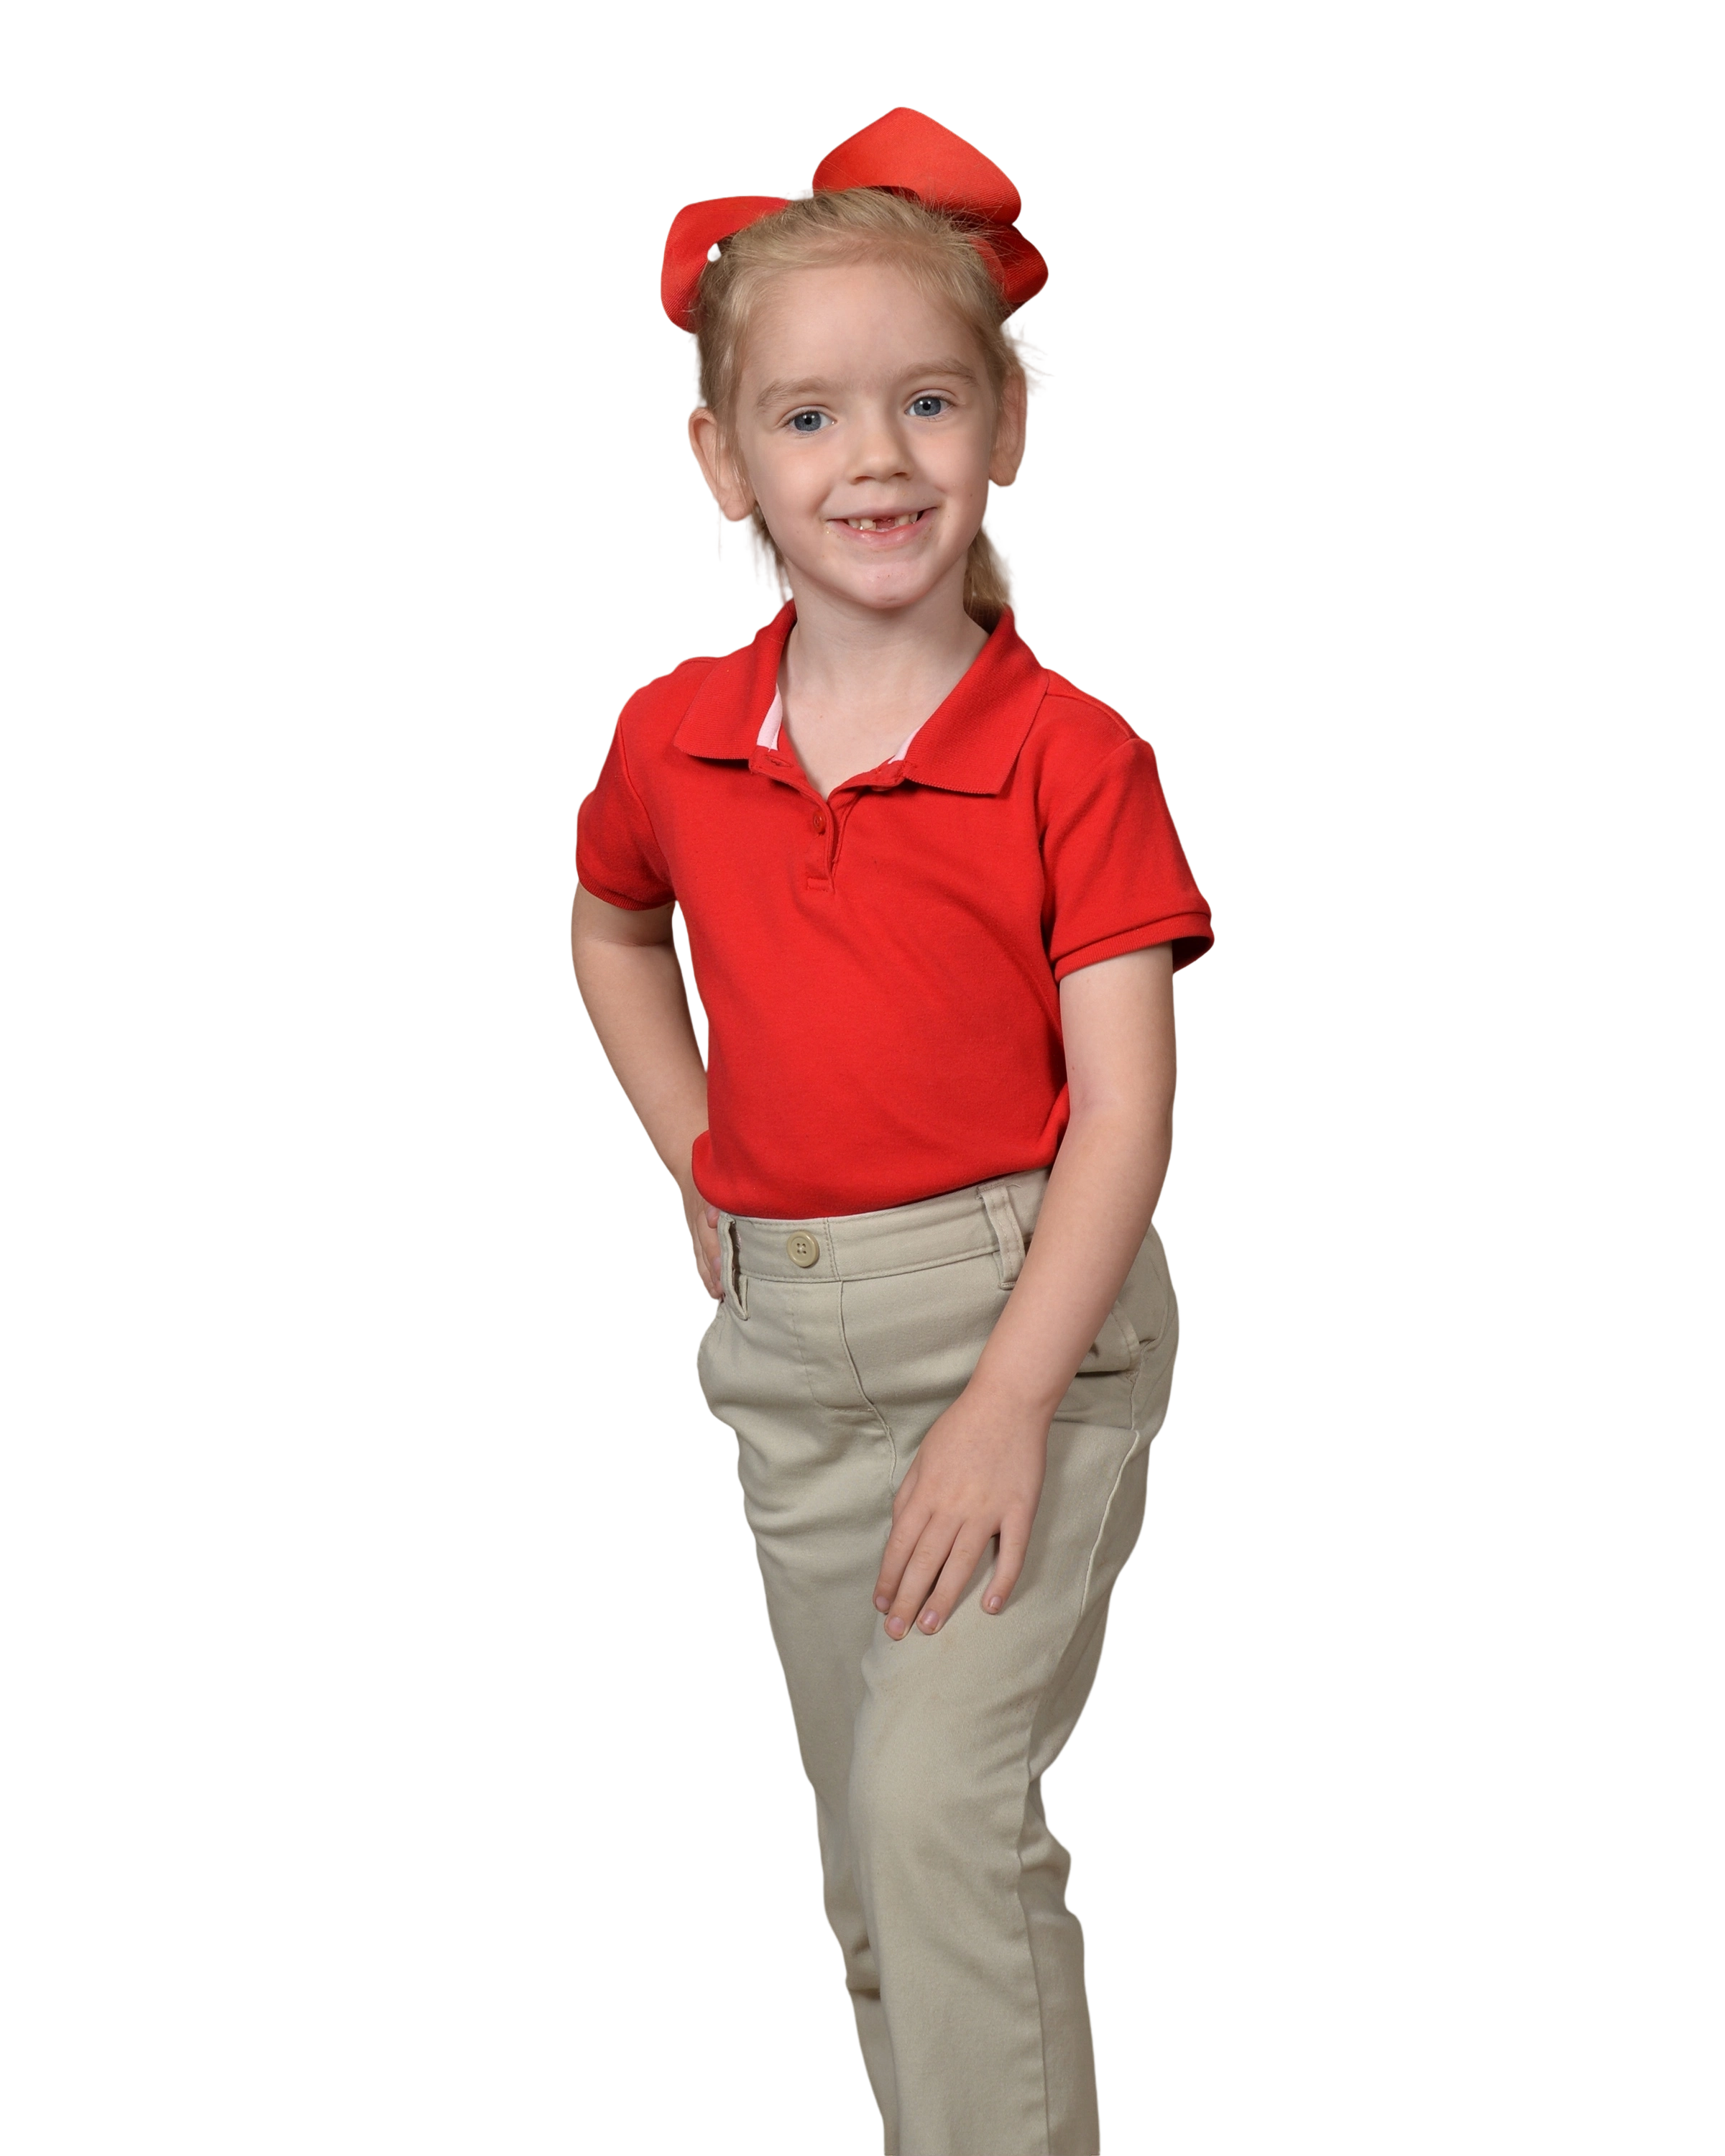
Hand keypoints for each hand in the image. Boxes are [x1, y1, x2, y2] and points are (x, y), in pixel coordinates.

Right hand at [676, 1156, 724, 1305]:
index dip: (716, 1253)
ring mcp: (696, 1227)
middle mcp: (699, 1221)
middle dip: (714, 1271)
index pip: (710, 1235)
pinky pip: (699, 1255)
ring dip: (708, 1276)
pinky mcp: (696, 1232)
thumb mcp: (715, 1177)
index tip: (723, 1271)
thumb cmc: (711, 1170)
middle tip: (723, 1291)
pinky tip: (712, 1288)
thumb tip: (713, 1219)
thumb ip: (716, 1199)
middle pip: (705, 1249)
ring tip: (718, 1296)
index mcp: (705, 1207)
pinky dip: (705, 1272)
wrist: (689, 1163)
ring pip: (701, 1256)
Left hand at [872, 1380, 1049, 1638]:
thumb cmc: (961, 1428)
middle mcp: (952, 1506)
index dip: (889, 1579)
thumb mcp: (922, 1456)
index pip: (900, 1546)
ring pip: (960, 1564)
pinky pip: (1011, 1552)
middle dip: (907, 1600)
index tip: (882, 1604)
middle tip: (897, 1632)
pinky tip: (990, 1605)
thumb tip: (897, 1528)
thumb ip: (908, 1494)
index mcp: (926, 1493)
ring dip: (942, 1598)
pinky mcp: (1019, 1510)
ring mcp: (987, 1510)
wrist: (1007, 1402)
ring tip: (930, 1627)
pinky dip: (1001, 1581)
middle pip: (924, 1562)